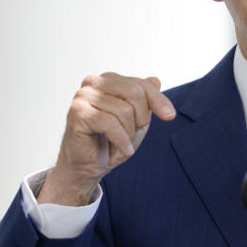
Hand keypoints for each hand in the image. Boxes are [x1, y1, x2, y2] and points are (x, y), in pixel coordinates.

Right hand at [37, 73, 175, 205]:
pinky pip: (109, 123)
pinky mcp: (77, 113)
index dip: (158, 100)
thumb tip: (156, 80)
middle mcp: (93, 83)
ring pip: (123, 110)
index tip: (170, 116)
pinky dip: (121, 140)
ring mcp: (83, 96)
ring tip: (122, 142)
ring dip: (129, 133)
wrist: (89, 166)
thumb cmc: (111, 141)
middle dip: (141, 118)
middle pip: (134, 93)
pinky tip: (124, 149)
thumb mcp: (137, 120)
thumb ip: (146, 99)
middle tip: (132, 134)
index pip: (141, 84)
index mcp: (108, 80)